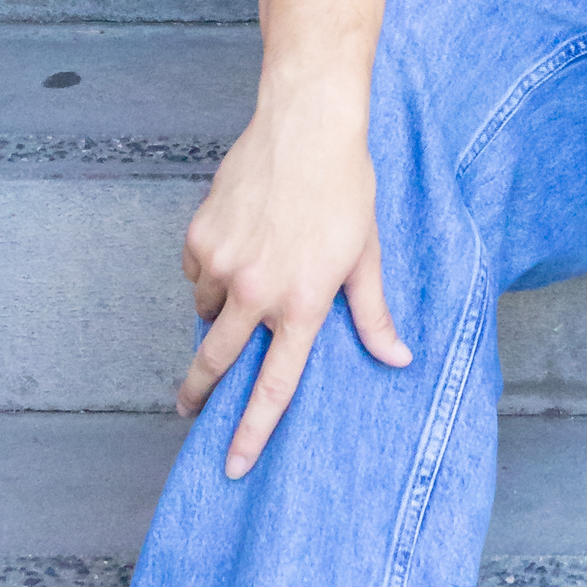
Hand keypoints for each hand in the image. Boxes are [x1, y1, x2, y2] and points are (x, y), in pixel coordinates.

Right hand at [173, 76, 410, 474]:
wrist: (306, 123)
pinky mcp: (200, 236)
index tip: (232, 464)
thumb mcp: (366, 256)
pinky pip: (196, 272)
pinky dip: (209, 271)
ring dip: (219, 311)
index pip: (273, 387)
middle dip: (199, 393)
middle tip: (187, 408)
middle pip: (217, 362)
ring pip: (207, 310)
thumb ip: (373, 316)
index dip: (251, 432)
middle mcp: (256, 292)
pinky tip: (235, 246)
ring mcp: (223, 264)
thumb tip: (399, 359)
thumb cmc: (345, 188)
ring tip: (246, 281)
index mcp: (302, 305)